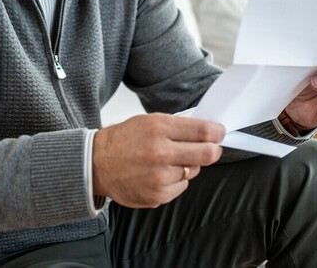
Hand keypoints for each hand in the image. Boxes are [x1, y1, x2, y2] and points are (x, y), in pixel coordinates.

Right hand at [93, 113, 224, 207]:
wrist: (97, 164)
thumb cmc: (124, 140)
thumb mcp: (148, 121)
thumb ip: (177, 126)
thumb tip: (207, 131)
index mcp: (158, 129)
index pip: (203, 131)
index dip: (217, 132)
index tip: (220, 133)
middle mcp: (160, 153)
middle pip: (207, 154)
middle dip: (213, 150)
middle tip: (211, 148)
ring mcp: (159, 177)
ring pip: (193, 171)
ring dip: (187, 166)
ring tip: (167, 161)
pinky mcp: (157, 195)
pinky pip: (181, 187)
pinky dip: (175, 181)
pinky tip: (159, 174)